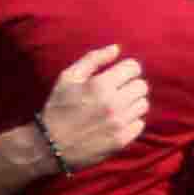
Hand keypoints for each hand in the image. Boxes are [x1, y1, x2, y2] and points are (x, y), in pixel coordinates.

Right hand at [32, 42, 147, 174]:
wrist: (50, 145)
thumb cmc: (58, 107)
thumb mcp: (69, 77)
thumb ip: (93, 59)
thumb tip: (116, 49)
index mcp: (100, 85)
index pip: (134, 67)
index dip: (127, 69)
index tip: (119, 74)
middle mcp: (113, 104)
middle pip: (142, 86)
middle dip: (131, 85)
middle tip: (118, 91)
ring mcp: (119, 124)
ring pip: (143, 105)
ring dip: (133, 103)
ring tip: (118, 106)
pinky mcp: (121, 140)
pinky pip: (140, 124)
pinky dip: (132, 121)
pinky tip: (118, 121)